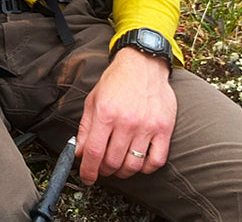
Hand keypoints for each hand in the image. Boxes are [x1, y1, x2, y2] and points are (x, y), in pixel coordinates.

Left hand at [75, 47, 175, 181]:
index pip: (93, 152)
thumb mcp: (93, 100)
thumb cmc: (116, 81)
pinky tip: (139, 162)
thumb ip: (85, 128)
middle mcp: (126, 121)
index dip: (87, 170)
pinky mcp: (164, 128)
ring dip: (123, 172)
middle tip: (102, 169)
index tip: (87, 177)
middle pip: (113, 162)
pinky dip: (146, 168)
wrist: (143, 64)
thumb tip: (78, 152)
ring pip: (133, 165)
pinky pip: (156, 161)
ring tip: (119, 166)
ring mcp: (147, 126)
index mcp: (105, 113)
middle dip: (104, 171)